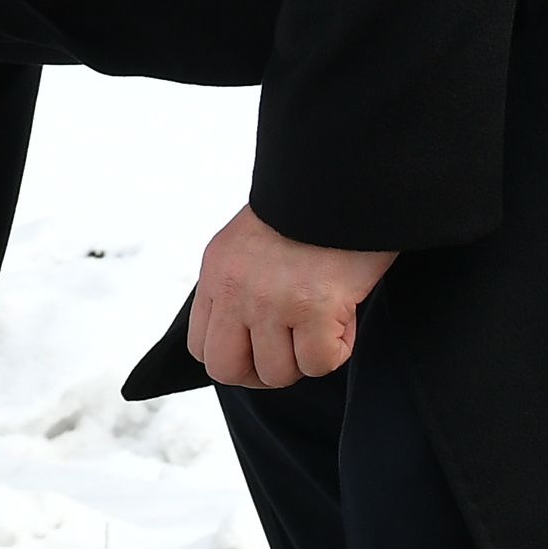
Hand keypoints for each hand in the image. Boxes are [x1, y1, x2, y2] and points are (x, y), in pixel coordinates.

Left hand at [189, 206, 396, 390]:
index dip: (236, 356)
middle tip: (292, 350)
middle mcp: (235, 290)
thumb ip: (239, 287)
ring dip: (306, 357)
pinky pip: (320, 362)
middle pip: (228, 370)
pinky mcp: (313, 308)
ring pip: (279, 372)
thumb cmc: (307, 211)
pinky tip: (345, 315)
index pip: (202, 347)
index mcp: (217, 273)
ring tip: (324, 322)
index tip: (262, 347)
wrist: (342, 176)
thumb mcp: (249, 245)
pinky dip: (338, 348)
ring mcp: (271, 301)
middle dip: (263, 372)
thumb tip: (248, 337)